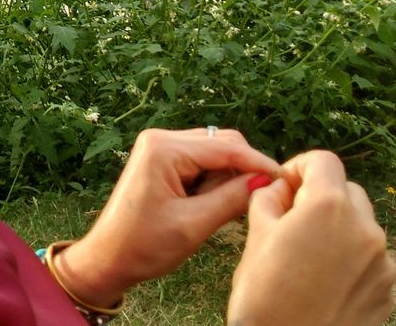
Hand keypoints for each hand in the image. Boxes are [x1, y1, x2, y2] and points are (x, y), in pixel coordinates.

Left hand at [55, 127, 281, 305]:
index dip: (259, 163)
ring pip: (213, 152)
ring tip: (228, 209)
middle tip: (257, 200)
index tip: (287, 179)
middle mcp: (161, 138)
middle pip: (221, 143)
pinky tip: (215, 203)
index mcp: (164, 148)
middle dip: (242, 170)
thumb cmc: (144, 245)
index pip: (225, 147)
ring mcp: (159, 147)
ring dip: (228, 177)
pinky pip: (200, 161)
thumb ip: (231, 199)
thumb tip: (266, 180)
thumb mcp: (194, 225)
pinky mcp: (161, 160)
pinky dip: (214, 179)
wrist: (109, 257)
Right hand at [227, 150, 395, 325]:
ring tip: (307, 257)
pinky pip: (370, 259)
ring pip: (360, 226)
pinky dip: (350, 260)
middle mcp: (365, 228)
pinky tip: (324, 282)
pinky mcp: (388, 291)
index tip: (283, 187)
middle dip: (321, 198)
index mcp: (329, 206)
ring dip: (337, 229)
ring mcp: (383, 262)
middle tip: (292, 222)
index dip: (299, 167)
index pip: (323, 161)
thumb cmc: (263, 294)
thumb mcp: (255, 235)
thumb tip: (281, 188)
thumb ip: (269, 198)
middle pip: (347, 191)